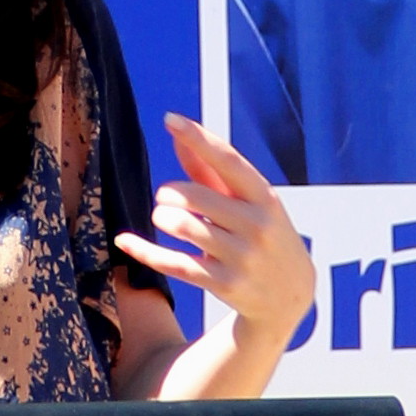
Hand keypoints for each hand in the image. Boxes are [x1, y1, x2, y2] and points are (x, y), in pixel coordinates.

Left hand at [116, 112, 314, 356]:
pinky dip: (145, 251)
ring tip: (164, 217)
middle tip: (166, 197)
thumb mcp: (250, 202)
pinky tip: (125, 241)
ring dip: (163, 218)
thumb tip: (179, 136)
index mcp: (265, 197)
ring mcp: (241, 257)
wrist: (291, 295)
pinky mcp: (224, 284)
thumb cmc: (264, 235)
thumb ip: (213, 171)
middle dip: (170, 193)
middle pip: (196, 196)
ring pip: (184, 227)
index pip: (228, 160)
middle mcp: (256, 225)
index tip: (170, 119)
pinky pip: (175, 264)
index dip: (198, 138)